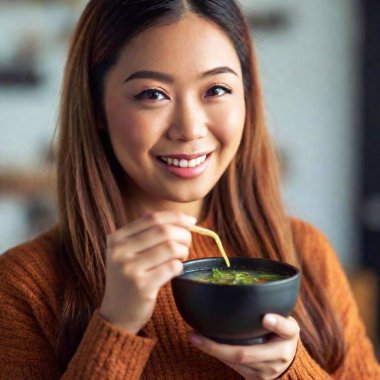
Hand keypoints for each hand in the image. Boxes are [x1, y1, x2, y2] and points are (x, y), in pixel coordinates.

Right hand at [99, 211, 195, 333]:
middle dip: (183, 235)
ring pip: (170, 247)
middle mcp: (119, 251)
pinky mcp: (141, 286)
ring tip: (181, 258)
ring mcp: (129, 269)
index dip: (175, 217)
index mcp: (116, 238)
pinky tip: (175, 271)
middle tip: (187, 244)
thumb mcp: (128, 252)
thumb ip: (147, 234)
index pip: (152, 218)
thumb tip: (184, 220)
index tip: (191, 221)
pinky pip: (172, 267)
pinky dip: (180, 267)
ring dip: (183, 251)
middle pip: (163, 231)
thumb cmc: (130, 278)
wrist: (116, 315)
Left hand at [188, 314, 299, 379]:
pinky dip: (217, 354)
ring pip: (232, 362)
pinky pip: (231, 366)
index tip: (263, 319)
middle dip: (214, 347)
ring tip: (194, 337)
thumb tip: (266, 317)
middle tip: (194, 335)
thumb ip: (282, 322)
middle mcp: (272, 363)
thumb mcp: (290, 328)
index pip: (278, 335)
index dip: (271, 327)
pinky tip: (204, 344)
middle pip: (241, 355)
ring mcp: (260, 374)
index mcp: (282, 348)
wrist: (288, 363)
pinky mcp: (251, 378)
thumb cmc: (285, 338)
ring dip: (212, 350)